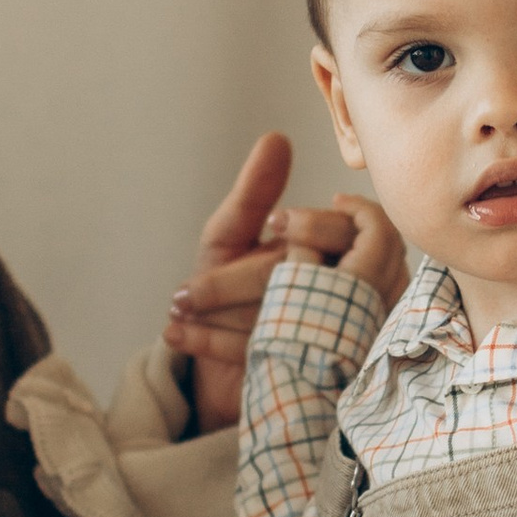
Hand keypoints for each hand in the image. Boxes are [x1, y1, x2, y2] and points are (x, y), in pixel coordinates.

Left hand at [165, 132, 406, 432]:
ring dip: (221, 316)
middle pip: (305, 281)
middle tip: (184, 292)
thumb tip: (276, 138)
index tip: (269, 227)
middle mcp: (342, 299)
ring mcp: (331, 341)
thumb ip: (254, 193)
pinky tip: (174, 332)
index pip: (336, 236)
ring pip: (287, 321)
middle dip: (235, 284)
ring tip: (176, 311)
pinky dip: (212, 342)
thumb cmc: (225, 292)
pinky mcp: (305, 378)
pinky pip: (267, 354)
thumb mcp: (231, 238)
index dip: (303, 231)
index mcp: (333, 257)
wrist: (210, 366)